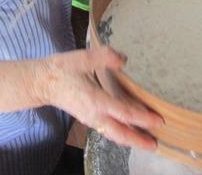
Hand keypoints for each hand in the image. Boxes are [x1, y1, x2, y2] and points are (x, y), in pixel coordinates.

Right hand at [37, 47, 162, 149]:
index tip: (159, 120)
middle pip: (121, 133)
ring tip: (146, 142)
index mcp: (96, 100)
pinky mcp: (87, 119)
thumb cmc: (62, 69)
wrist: (42, 82)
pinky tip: (128, 131)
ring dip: (130, 140)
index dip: (142, 118)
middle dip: (139, 140)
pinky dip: (121, 134)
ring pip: (114, 135)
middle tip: (155, 144)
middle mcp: (95, 115)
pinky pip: (107, 131)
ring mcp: (90, 119)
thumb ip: (105, 56)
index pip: (124, 113)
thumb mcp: (84, 58)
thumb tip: (124, 59)